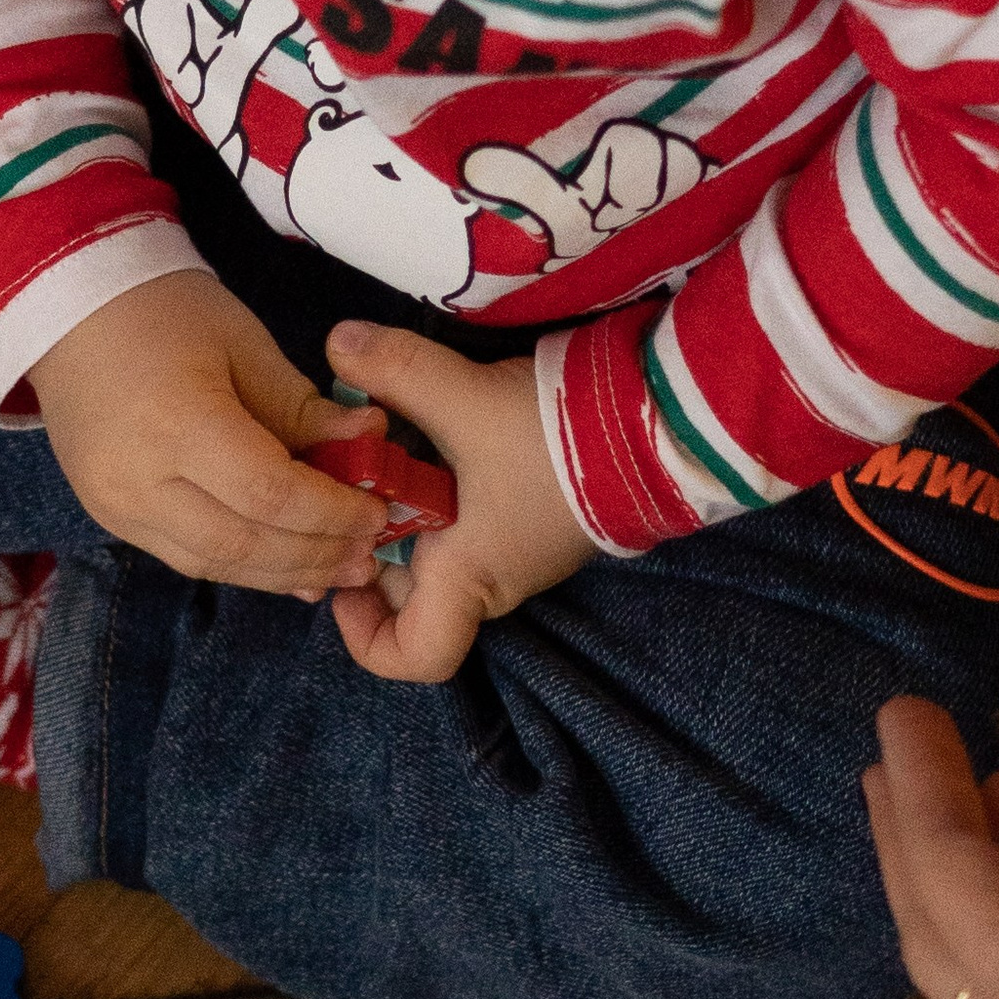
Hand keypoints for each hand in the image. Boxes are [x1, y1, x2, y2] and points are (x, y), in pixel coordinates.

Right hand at [29, 273, 388, 595]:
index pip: (269, 493)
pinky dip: (242, 566)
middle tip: (369, 557)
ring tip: (338, 571)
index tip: (378, 512)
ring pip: (213, 564)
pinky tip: (287, 568)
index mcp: (177, 423)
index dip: (331, 513)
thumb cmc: (163, 311)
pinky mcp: (110, 517)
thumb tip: (369, 443)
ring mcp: (116, 506)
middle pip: (241, 543)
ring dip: (282, 573)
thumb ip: (302, 408)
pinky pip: (185, 556)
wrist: (65, 310)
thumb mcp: (245, 345)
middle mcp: (139, 480)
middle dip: (314, 555)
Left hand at [317, 317, 593, 683]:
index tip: (340, 581)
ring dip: (403, 506)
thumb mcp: (465, 399)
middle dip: (370, 543)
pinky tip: (424, 430)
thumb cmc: (556, 439)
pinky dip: (435, 485)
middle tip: (344, 486)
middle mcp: (493, 576)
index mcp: (470, 578)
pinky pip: (467, 517)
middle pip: (411, 593)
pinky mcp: (535, 510)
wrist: (661, 419)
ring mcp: (518, 545)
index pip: (414, 655)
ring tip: (377, 445)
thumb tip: (337, 343)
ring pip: (437, 547)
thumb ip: (397, 370)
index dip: (363, 635)